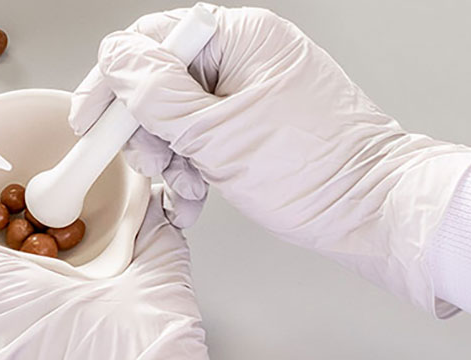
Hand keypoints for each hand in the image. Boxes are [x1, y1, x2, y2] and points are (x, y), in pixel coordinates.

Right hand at [70, 4, 470, 312]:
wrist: (377, 212)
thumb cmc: (318, 170)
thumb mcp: (216, 134)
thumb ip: (155, 95)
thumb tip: (115, 59)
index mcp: (243, 36)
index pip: (151, 41)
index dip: (113, 84)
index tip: (92, 122)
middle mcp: (248, 53)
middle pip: (160, 80)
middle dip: (149, 132)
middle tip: (156, 164)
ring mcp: (252, 88)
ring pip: (177, 115)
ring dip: (171, 157)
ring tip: (189, 187)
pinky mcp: (257, 122)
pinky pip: (203, 135)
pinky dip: (193, 166)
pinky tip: (198, 194)